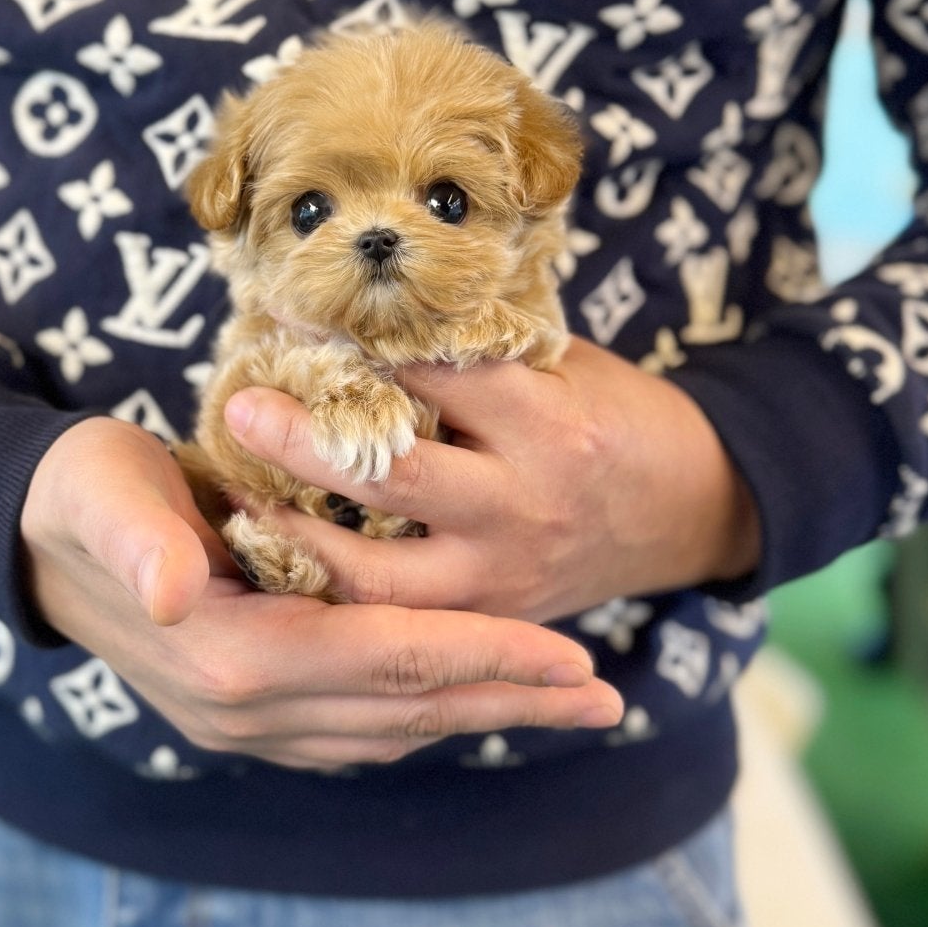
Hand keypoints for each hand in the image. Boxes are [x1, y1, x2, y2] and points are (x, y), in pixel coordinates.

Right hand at [17, 416, 623, 771]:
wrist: (30, 538)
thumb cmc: (81, 492)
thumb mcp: (102, 492)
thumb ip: (142, 541)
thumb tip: (181, 590)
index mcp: (228, 655)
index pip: (385, 660)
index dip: (483, 657)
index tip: (572, 657)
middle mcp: (246, 712)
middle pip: (408, 709)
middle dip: (512, 698)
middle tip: (607, 697)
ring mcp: (247, 726)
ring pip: (394, 727)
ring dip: (483, 711)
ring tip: (565, 701)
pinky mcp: (251, 717)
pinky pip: (363, 728)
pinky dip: (429, 712)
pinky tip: (475, 695)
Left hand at [221, 336, 762, 623]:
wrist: (690, 509)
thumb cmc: (610, 414)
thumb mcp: (560, 362)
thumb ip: (472, 349)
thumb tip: (353, 304)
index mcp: (547, 421)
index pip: (433, 373)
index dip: (351, 338)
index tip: (285, 309)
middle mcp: (524, 503)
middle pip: (395, 475)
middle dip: (307, 442)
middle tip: (239, 408)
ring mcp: (504, 575)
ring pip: (380, 577)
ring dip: (300, 541)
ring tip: (237, 506)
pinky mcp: (488, 622)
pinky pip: (395, 622)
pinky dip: (331, 598)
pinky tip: (275, 567)